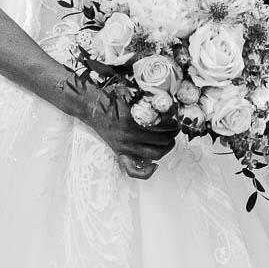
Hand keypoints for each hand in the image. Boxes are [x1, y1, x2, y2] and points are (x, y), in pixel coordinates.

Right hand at [56, 76, 176, 176]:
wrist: (90, 106)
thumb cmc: (111, 98)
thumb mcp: (131, 94)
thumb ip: (147, 99)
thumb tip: (170, 103)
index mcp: (133, 119)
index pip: (163, 125)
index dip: (174, 122)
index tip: (178, 117)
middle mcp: (129, 135)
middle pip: (162, 140)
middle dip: (173, 134)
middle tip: (177, 127)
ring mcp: (124, 146)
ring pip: (154, 154)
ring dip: (167, 148)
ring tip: (171, 140)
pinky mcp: (119, 153)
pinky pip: (133, 170)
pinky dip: (146, 172)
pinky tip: (155, 166)